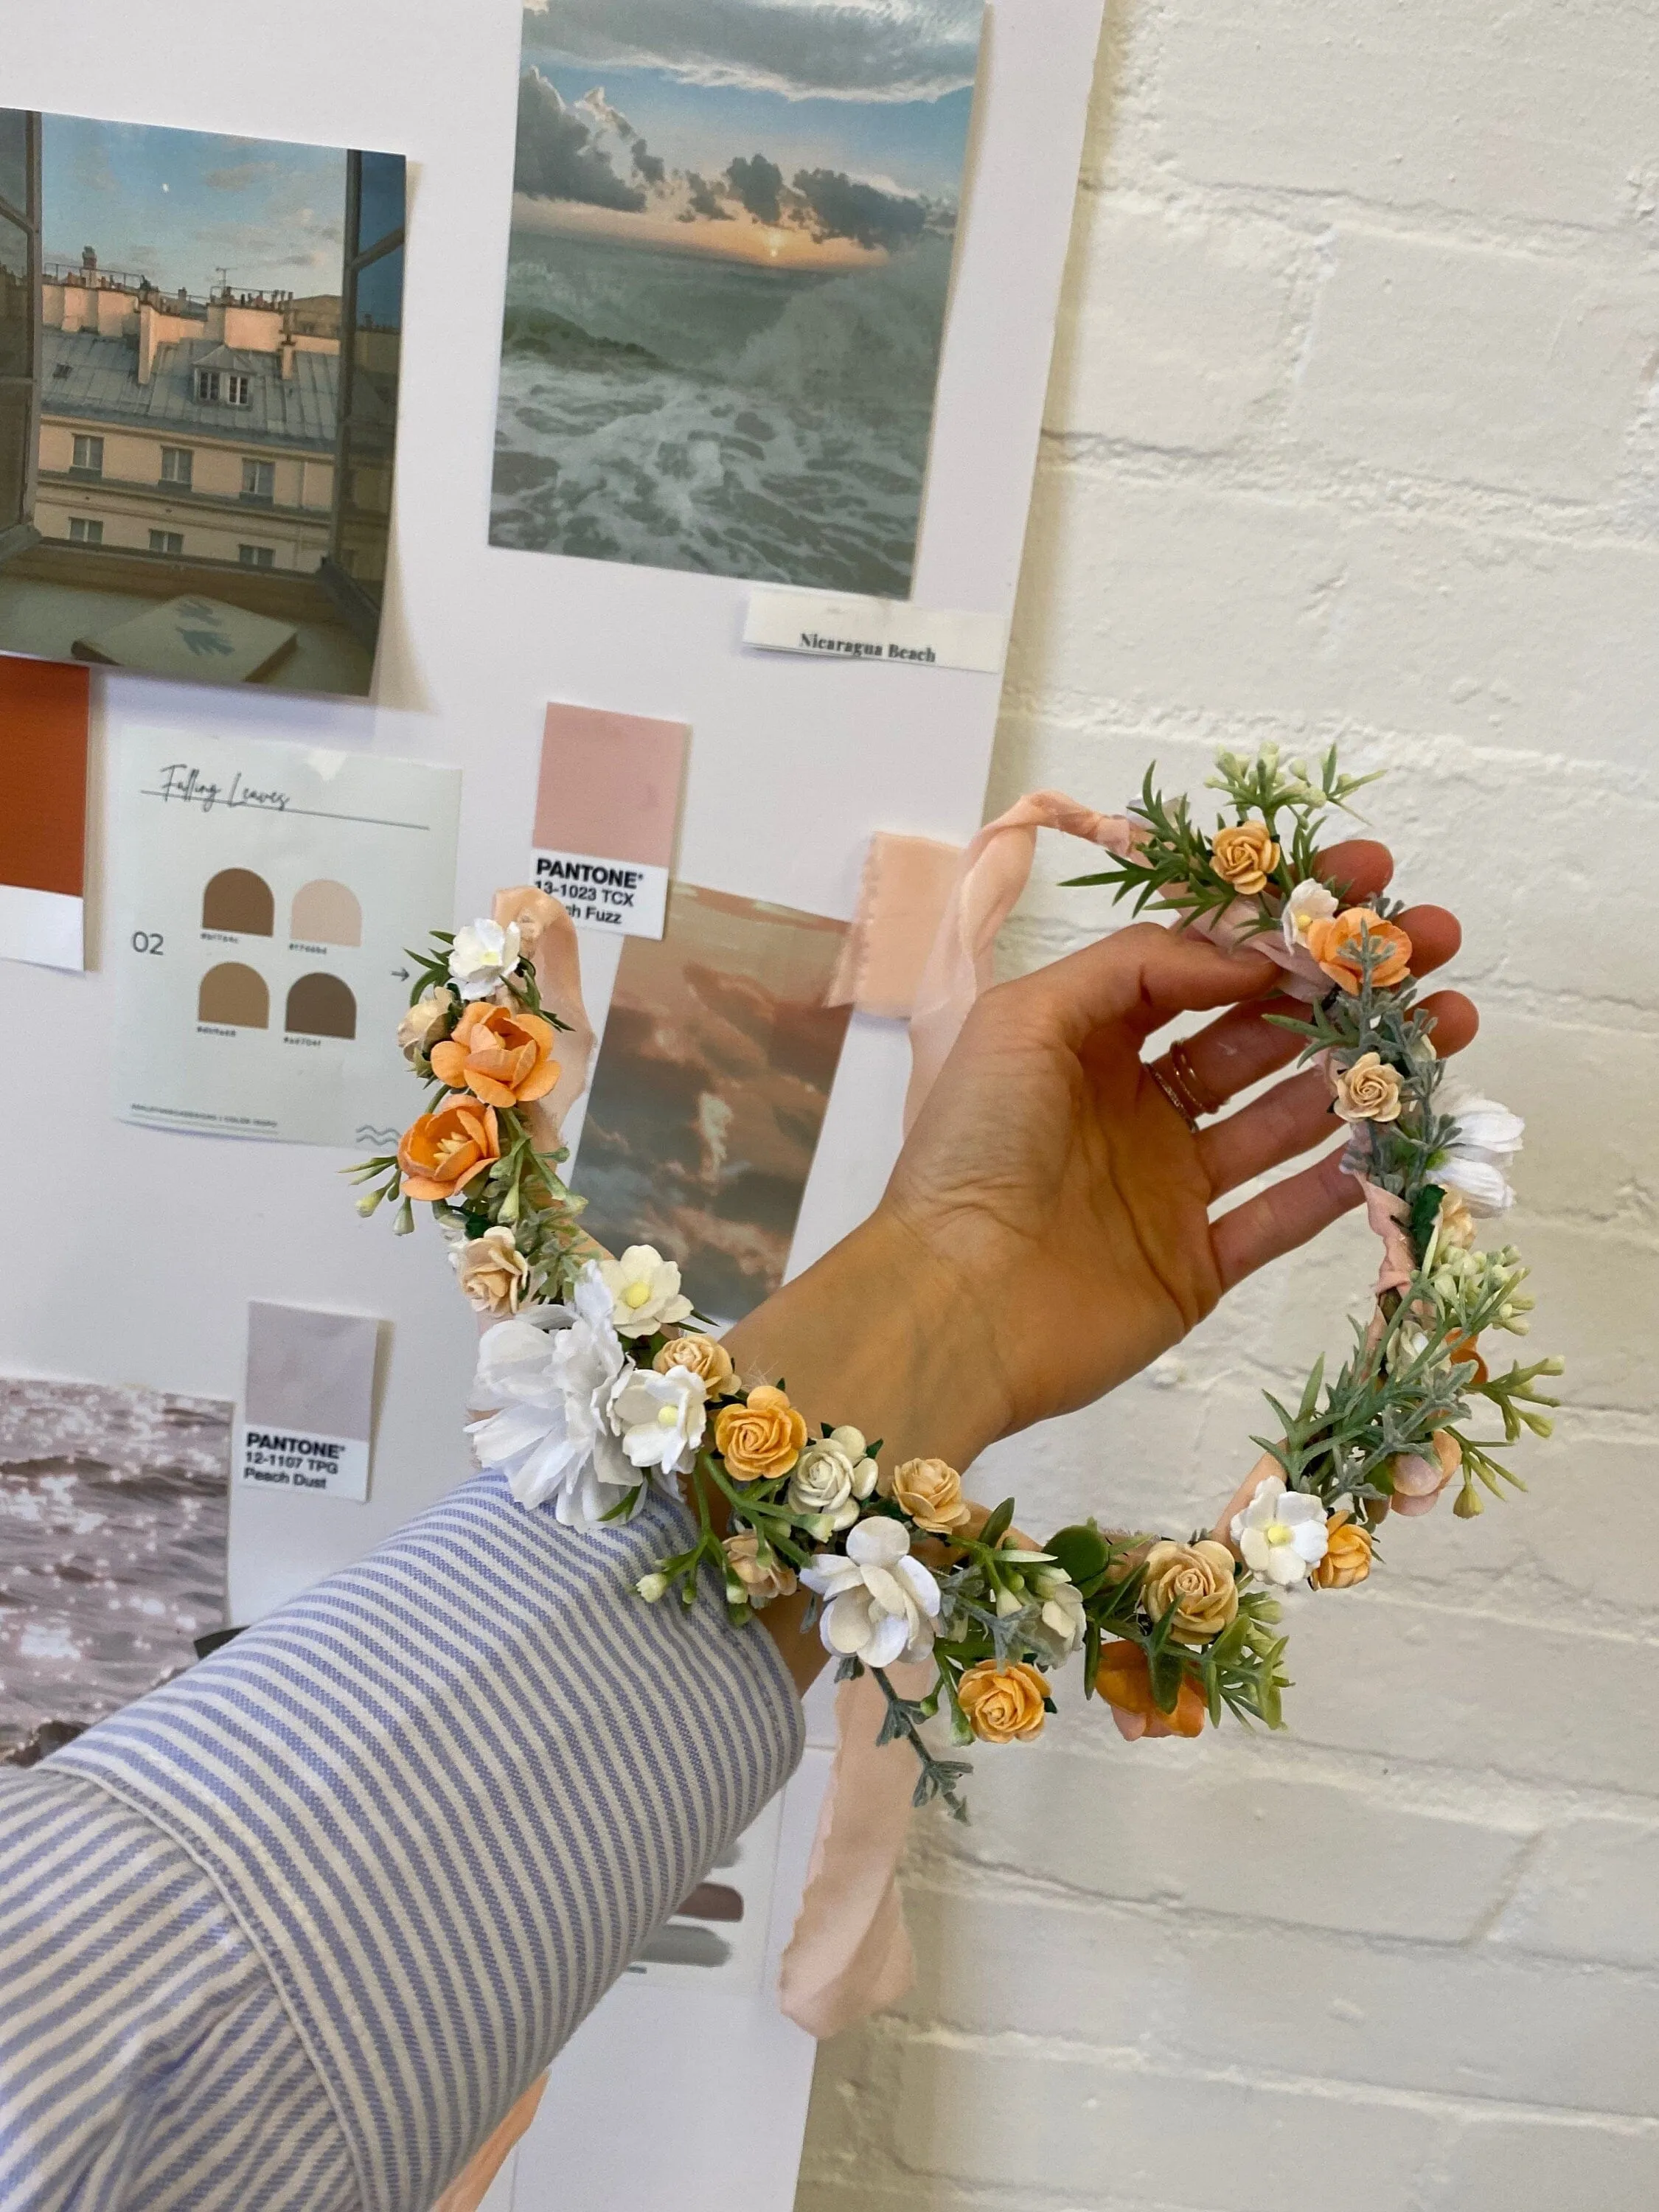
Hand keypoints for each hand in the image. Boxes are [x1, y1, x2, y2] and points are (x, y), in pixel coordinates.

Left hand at [874, 841, 1475, 1446]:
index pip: (1201, 967)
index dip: (1275, 926)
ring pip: (1286, 1120)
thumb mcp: (1027, 1019)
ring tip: (1444, 1027)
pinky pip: (1282, 1217)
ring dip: (1361, 1074)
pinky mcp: (1196, 1267)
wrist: (952, 1303)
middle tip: (1431, 950)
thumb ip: (1135, 966)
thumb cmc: (973, 1148)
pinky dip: (1339, 1183)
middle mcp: (1136, 1108)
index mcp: (1090, 1042)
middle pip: (1259, 1036)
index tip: (1360, 884)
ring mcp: (1170, 1189)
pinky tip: (1394, 1136)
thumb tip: (1243, 949)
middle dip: (1343, 991)